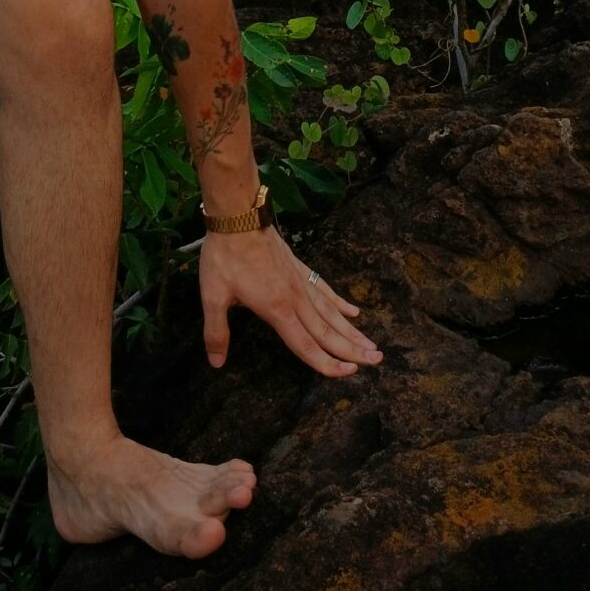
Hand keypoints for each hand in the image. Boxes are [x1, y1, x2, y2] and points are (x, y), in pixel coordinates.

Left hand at [199, 226, 382, 376]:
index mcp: (277, 309)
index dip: (327, 363)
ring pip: (332, 313)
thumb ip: (216, 332)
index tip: (349, 373)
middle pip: (328, 331)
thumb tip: (215, 363)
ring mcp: (301, 282)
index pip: (306, 345)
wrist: (238, 217)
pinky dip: (340, 303)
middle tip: (377, 360)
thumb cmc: (225, 257)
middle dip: (352, 349)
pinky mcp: (300, 268)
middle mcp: (296, 298)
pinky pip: (325, 290)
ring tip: (372, 344)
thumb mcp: (212, 296)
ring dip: (352, 331)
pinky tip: (353, 312)